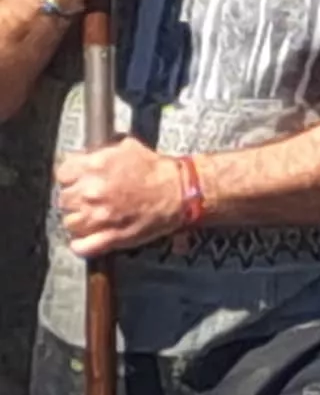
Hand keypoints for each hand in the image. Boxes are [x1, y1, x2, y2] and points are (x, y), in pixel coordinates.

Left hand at [54, 141, 189, 257]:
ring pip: (69, 223)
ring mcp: (99, 217)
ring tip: (92, 216)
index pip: (62, 174)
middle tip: (89, 199)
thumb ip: (100, 151)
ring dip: (78, 220)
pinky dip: (81, 244)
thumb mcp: (128, 147)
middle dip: (75, 199)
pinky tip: (88, 237)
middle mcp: (92, 192)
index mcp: (95, 167)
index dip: (71, 178)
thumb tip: (84, 155)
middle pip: (64, 199)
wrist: (181, 192)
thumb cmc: (157, 171)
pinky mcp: (109, 237)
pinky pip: (81, 246)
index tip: (77, 181)